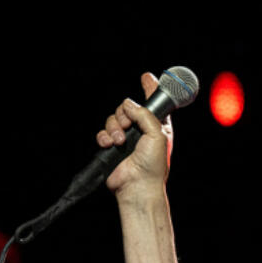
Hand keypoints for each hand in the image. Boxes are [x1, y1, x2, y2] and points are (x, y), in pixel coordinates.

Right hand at [96, 72, 173, 197]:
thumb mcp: (157, 135)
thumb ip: (145, 115)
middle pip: (128, 108)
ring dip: (115, 127)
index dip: (150, 88)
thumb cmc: (153, 165)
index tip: (146, 77)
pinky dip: (105, 137)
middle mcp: (142, 130)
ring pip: (114, 119)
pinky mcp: (111, 146)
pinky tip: (110, 145)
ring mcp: (126, 138)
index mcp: (158, 126)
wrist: (138, 185)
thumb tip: (128, 104)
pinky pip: (103, 132)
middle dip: (125, 113)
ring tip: (120, 141)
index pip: (154, 103)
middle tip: (128, 126)